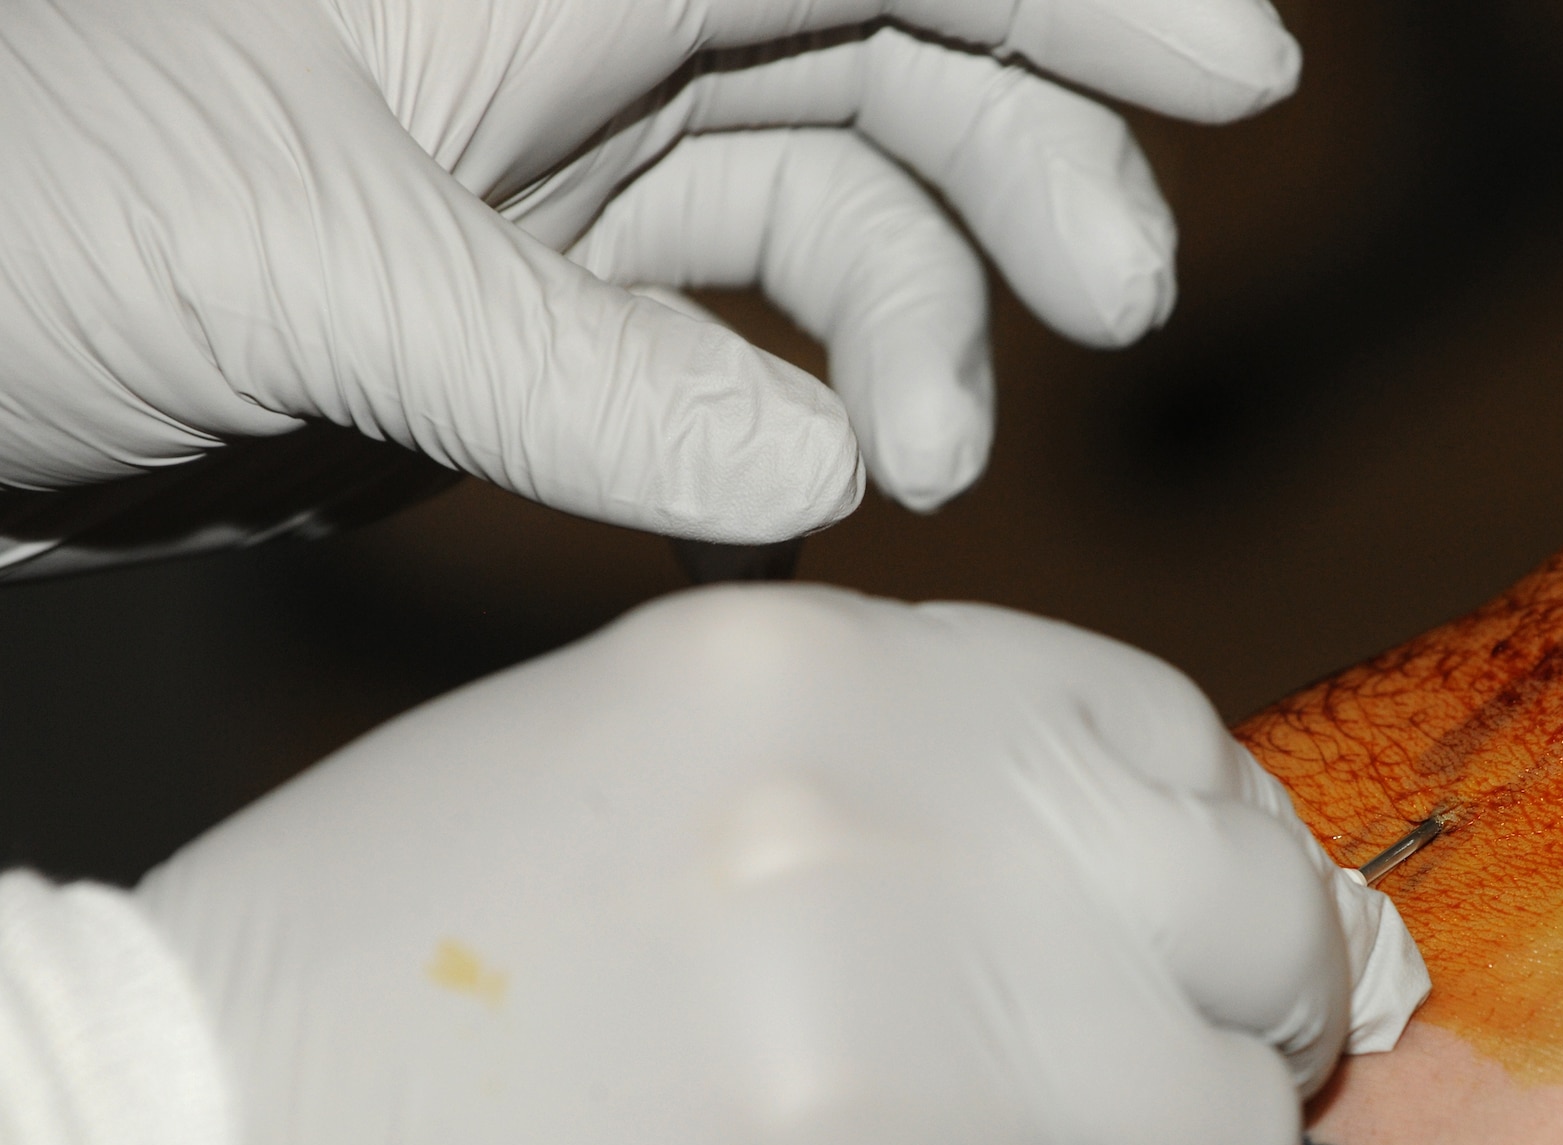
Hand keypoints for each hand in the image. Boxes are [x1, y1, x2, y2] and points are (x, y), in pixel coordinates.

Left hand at [0, 0, 1298, 538]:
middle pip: (897, 54)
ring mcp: (566, 172)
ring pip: (835, 207)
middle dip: (1035, 164)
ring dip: (921, 327)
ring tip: (932, 460)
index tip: (1242, 68)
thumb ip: (565, 364)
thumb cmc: (8, 216)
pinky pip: (730, 342)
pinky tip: (810, 485)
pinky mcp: (539, 307)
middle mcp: (578, 40)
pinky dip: (794, 411)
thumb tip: (797, 465)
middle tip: (1116, 307)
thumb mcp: (284, 260)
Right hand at [136, 585, 1412, 1144]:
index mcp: (823, 672)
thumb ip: (927, 771)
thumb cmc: (423, 952)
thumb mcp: (667, 753)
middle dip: (1236, 1014)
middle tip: (1152, 1077)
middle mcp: (894, 833)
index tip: (1183, 925)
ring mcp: (905, 1066)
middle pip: (1255, 926)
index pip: (1165, 737)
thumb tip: (1169, 848)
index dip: (1205, 843)